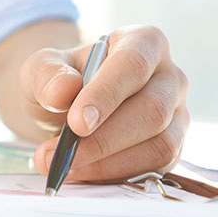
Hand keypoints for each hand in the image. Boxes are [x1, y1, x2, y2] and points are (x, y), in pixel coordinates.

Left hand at [21, 26, 188, 181]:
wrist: (68, 107)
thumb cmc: (62, 81)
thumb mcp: (42, 69)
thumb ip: (47, 74)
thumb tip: (62, 91)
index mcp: (143, 42)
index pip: (133, 64)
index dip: (107, 94)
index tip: (77, 122)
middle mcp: (169, 76)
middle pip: (152, 109)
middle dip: (104, 138)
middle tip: (62, 153)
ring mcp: (176, 113)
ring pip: (159, 144)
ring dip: (109, 162)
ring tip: (66, 165)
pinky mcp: (173, 146)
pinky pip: (155, 167)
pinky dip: (116, 174)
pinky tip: (84, 173)